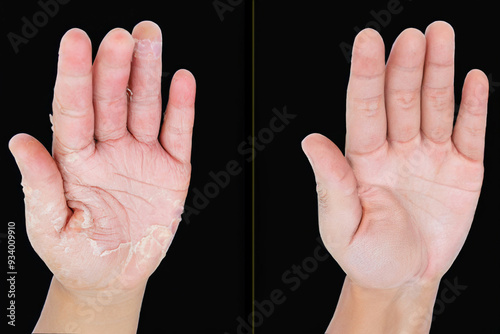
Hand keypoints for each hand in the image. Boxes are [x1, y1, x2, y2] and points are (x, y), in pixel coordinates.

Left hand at [9, 21, 195, 292]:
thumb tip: (20, 142)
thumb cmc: (76, 254)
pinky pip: (177, 134)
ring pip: (145, 107)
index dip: (73, 76)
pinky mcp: (171, 169)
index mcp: (74, 159)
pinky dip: (182, 109)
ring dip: (148, 73)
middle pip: (111, 100)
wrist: (113, 276)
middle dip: (114, 67)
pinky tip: (182, 81)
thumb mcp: (50, 227)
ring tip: (150, 38)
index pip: (73, 110)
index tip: (75, 41)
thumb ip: (41, 186)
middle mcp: (108, 148)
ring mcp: (141, 156)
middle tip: (121, 36)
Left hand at [302, 22, 486, 291]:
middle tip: (413, 35)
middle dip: (406, 66)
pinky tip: (474, 79)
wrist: (402, 279)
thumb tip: (310, 140)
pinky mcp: (462, 170)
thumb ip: (331, 182)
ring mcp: (429, 156)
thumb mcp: (342, 224)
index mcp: (362, 158)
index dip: (366, 74)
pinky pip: (469, 133)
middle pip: (400, 99)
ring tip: (441, 35)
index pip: (363, 108)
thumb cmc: (365, 254)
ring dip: (439, 72)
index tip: (368, 40)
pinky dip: (473, 108)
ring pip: (434, 106)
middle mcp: (395, 149)